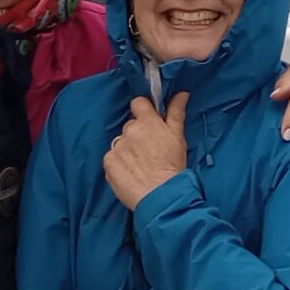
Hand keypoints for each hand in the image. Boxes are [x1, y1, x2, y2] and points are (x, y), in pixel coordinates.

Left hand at [102, 92, 190, 209]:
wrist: (161, 195)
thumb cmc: (172, 166)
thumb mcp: (178, 137)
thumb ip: (176, 112)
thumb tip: (181, 94)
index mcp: (148, 121)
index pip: (138, 103)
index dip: (143, 111)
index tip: (148, 121)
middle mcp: (130, 130)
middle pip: (131, 126)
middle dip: (138, 135)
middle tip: (149, 151)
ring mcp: (117, 146)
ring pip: (121, 142)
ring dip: (128, 149)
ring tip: (140, 165)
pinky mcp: (108, 162)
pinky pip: (112, 157)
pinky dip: (119, 163)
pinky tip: (130, 172)